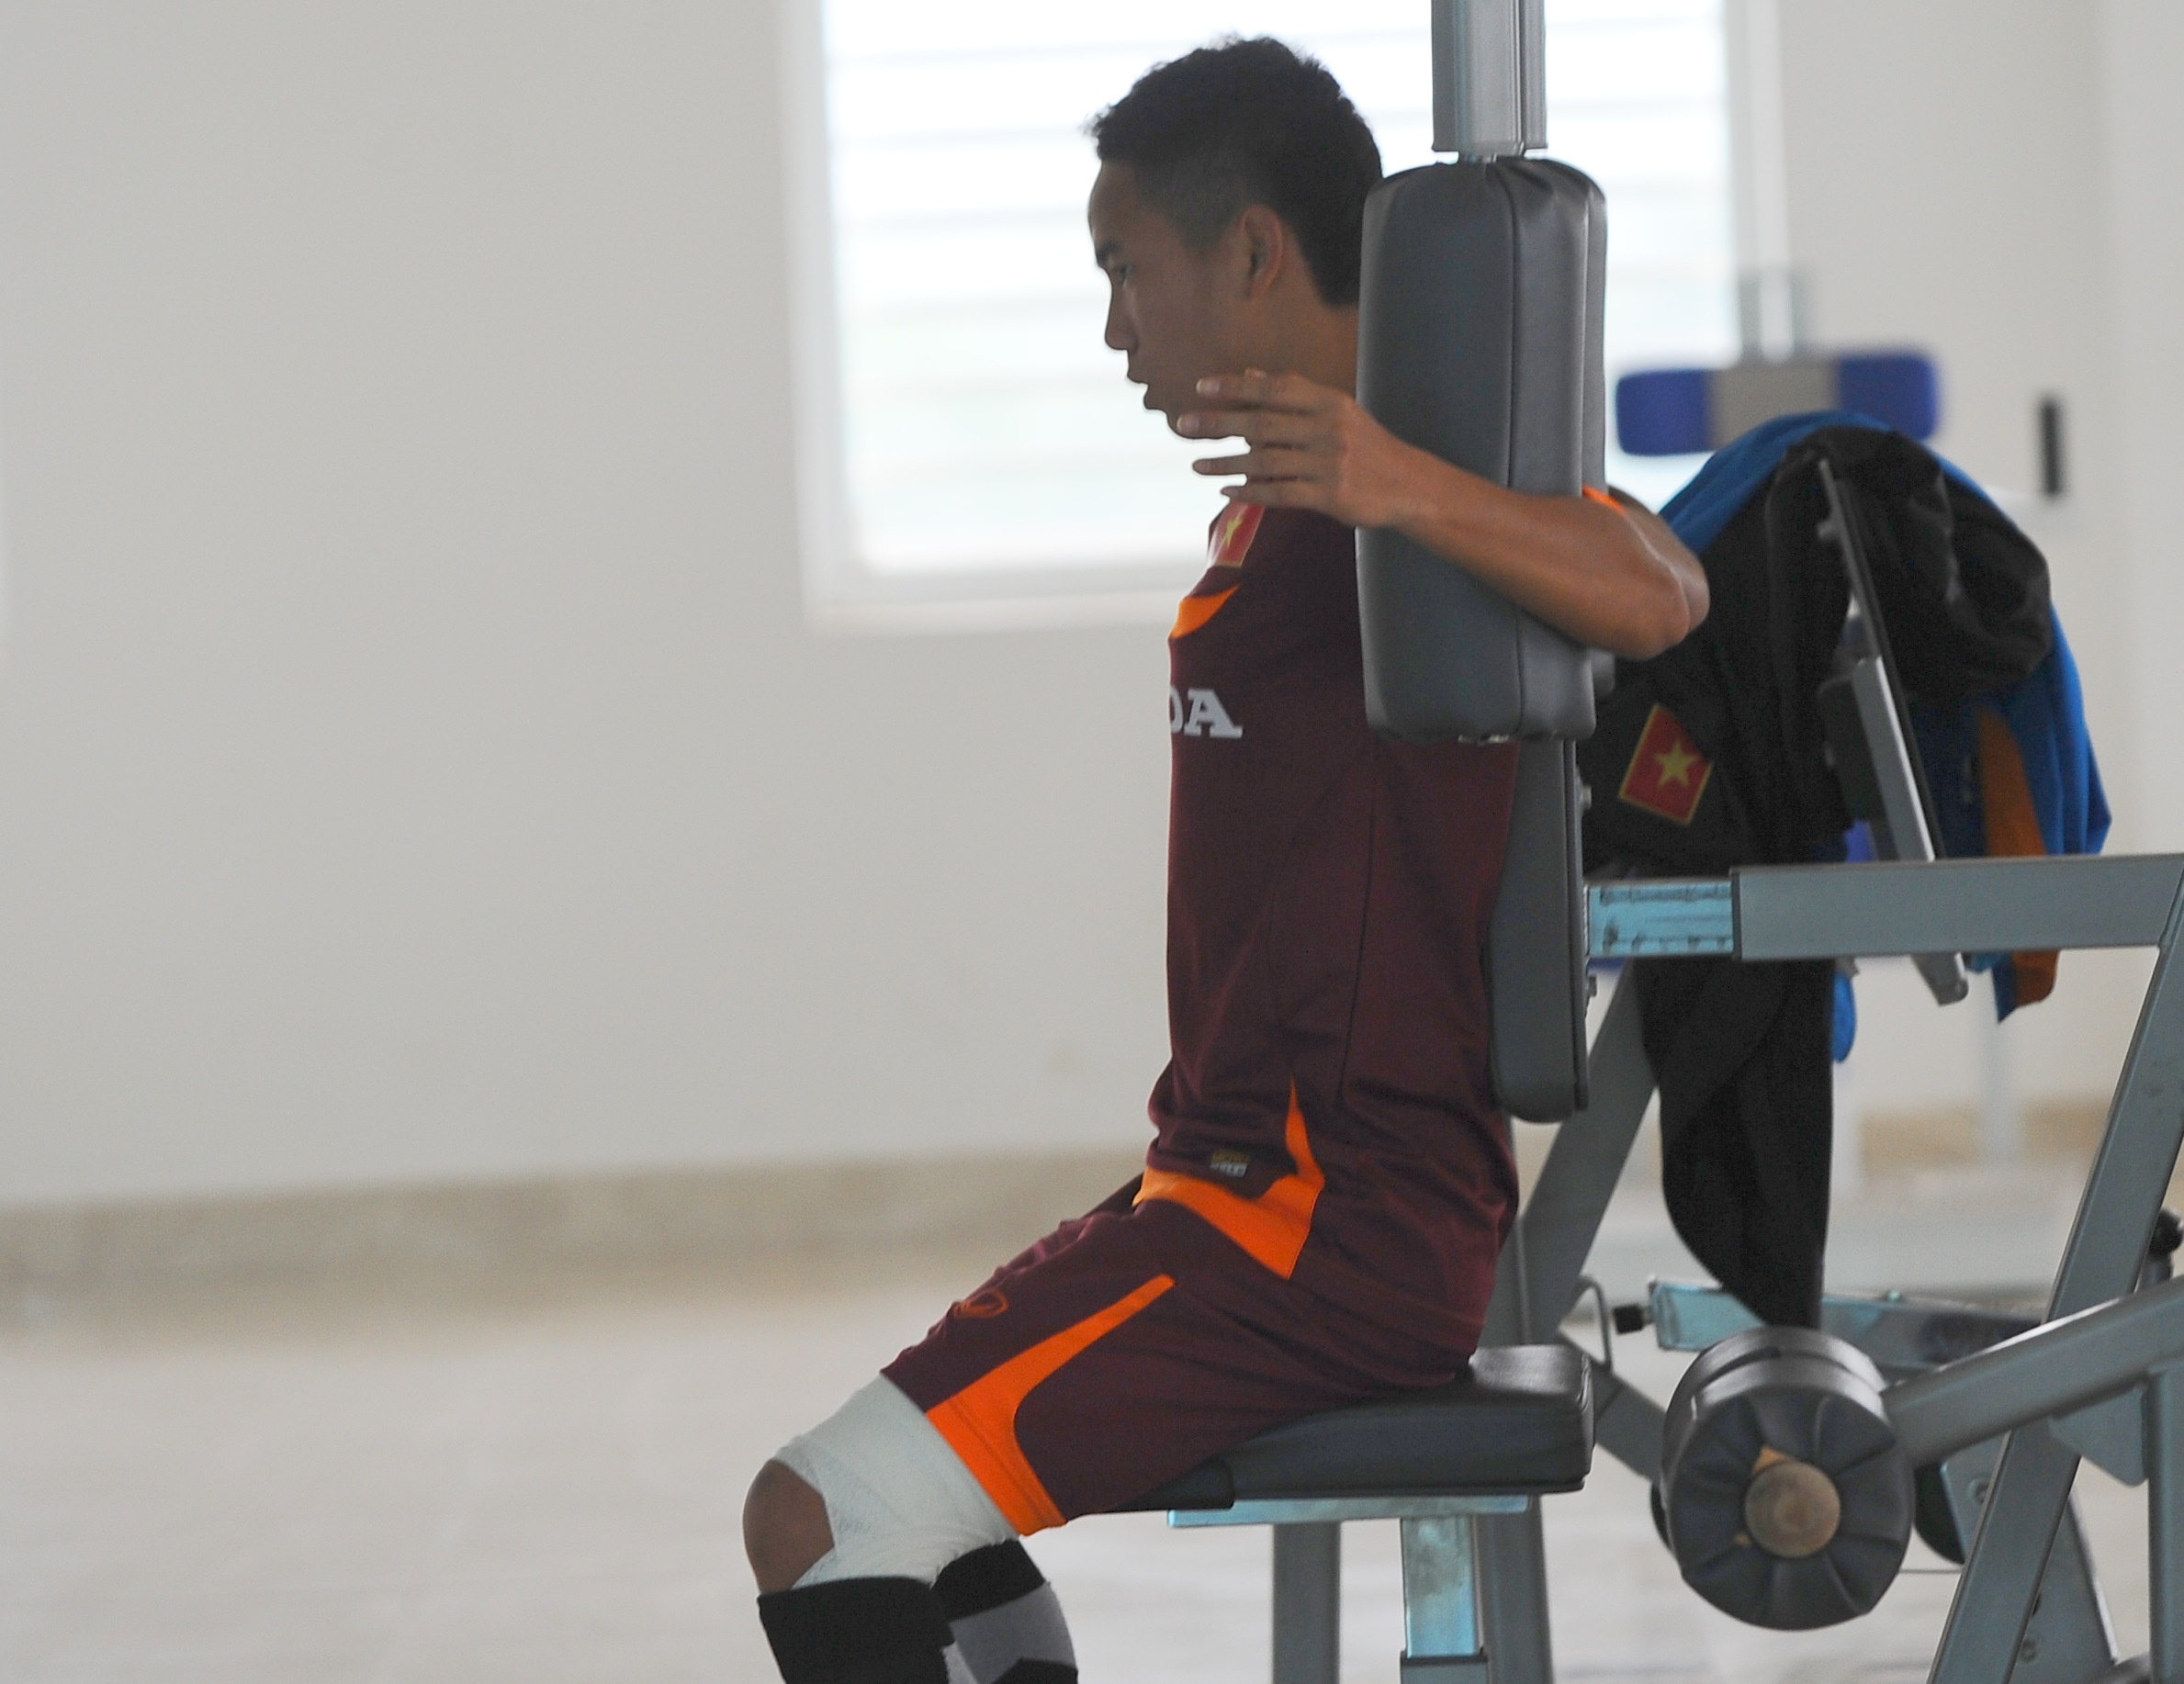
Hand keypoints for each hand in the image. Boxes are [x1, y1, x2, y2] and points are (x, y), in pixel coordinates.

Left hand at [1176, 370, 1431, 529]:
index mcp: (1330, 402)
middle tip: (1184, 426)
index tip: (1201, 387)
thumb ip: (1294, 394)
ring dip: (1225, 464)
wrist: (1409, 486)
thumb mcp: (1337, 412)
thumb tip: (1250, 376)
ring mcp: (1330, 464)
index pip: (1275, 389)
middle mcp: (1329, 429)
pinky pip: (1280, 494)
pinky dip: (1250, 492)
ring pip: (1265, 462)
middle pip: (1262, 425)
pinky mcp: (1330, 496)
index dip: (1236, 387)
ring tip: (1196, 465)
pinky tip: (1226, 491)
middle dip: (1219, 425)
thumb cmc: (1366, 446)